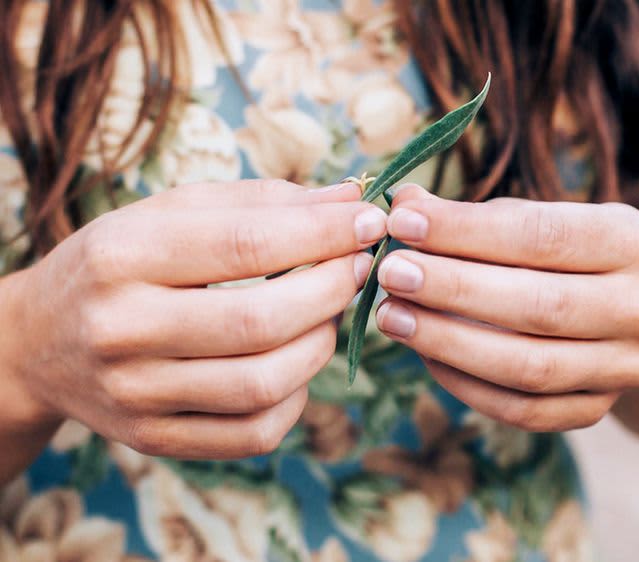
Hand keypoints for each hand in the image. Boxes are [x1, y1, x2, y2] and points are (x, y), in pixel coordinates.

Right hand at [2, 180, 386, 458]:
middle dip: (333, 288)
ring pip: (264, 384)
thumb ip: (259, 201)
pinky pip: (255, 432)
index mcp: (122, 256)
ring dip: (321, 342)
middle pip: (261, 321)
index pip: (245, 244)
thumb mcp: (169, 213)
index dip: (324, 233)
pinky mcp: (156, 439)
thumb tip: (348, 198)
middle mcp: (122, 330)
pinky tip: (296, 361)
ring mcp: (136, 396)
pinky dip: (297, 396)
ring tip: (329, 310)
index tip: (369, 221)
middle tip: (359, 265)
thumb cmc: (118, 263)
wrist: (40, 342)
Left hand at [375, 185, 638, 430]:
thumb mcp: (531, 219)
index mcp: (633, 240)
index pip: (543, 235)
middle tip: (390, 274)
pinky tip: (423, 354)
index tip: (403, 223)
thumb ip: (471, 216)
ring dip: (449, 342)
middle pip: (539, 306)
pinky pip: (522, 410)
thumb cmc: (563, 256)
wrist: (622, 315)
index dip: (466, 231)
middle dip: (452, 289)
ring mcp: (625, 367)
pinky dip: (464, 384)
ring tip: (392, 316)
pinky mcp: (595, 410)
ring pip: (529, 367)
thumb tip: (401, 204)